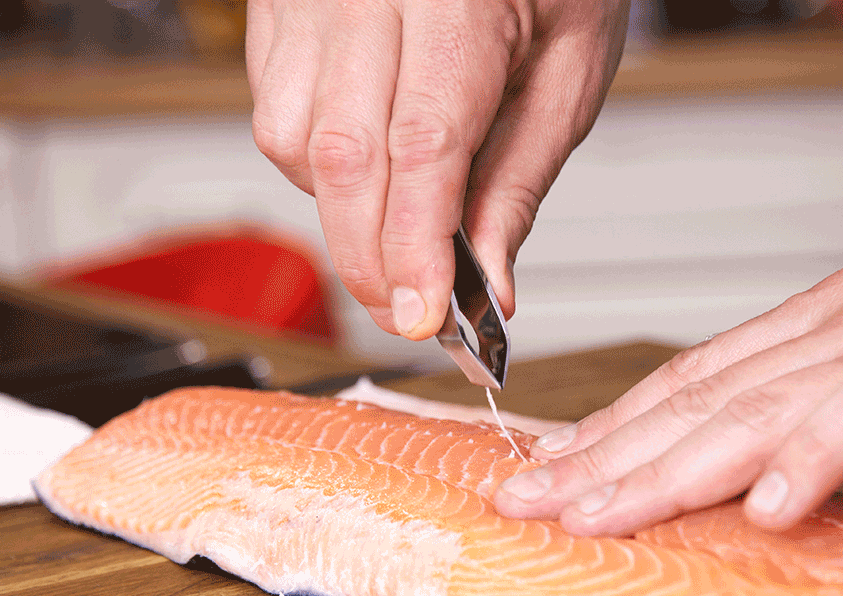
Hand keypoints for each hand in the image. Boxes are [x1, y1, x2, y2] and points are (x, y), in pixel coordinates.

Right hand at [246, 0, 630, 338]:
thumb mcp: (567, 74)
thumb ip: (518, 182)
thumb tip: (489, 281)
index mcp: (460, 3)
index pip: (423, 146)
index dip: (416, 247)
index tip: (425, 317)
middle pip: (344, 157)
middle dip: (370, 259)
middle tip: (407, 312)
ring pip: (293, 141)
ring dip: (339, 212)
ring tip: (396, 216)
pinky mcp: (282, 11)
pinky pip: (276, 114)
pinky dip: (314, 167)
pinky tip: (365, 163)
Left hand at [494, 204, 842, 534]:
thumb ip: (815, 411)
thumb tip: (751, 470)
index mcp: (813, 327)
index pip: (687, 382)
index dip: (609, 428)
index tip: (550, 468)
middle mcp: (831, 329)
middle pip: (695, 399)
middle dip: (603, 457)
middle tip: (527, 501)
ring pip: (757, 408)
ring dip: (669, 468)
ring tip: (600, 516)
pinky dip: (817, 454)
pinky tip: (772, 507)